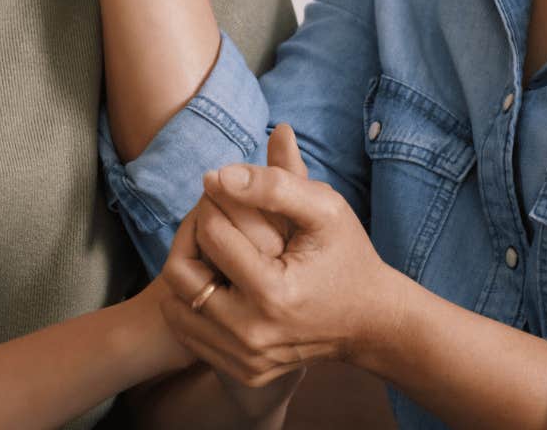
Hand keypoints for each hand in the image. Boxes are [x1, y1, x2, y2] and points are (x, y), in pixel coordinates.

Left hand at [158, 125, 400, 388]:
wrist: (371, 321)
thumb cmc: (347, 256)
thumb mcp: (325, 209)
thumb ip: (276, 184)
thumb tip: (218, 175)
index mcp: (273, 293)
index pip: (210, 234)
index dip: (213, 202)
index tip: (225, 190)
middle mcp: (253, 334)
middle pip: (180, 275)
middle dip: (189, 236)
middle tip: (208, 217)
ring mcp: (246, 359)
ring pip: (175, 307)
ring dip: (188, 269)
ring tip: (212, 248)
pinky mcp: (243, 372)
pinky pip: (190, 333)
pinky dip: (194, 303)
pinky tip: (218, 280)